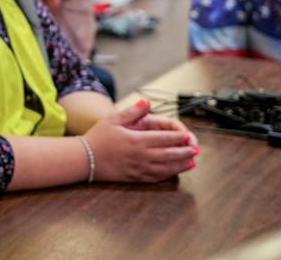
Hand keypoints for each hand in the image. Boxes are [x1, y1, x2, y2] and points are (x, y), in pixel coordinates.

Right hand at [82, 99, 198, 182]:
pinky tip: (174, 172)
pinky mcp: (135, 178)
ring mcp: (139, 168)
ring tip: (192, 162)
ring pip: (166, 168)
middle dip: (185, 151)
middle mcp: (141, 156)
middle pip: (169, 154)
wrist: (85, 159)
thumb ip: (132, 111)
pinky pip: (156, 178)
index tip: (190, 136)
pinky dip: (168, 175)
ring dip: (180, 165)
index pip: (165, 138)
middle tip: (196, 149)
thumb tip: (147, 103)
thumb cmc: (98, 138)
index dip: (180, 137)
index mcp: (137, 140)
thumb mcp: (113, 119)